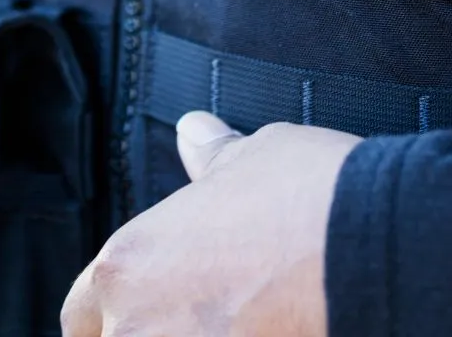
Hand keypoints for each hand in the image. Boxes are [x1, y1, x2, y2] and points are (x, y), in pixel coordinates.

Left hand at [61, 113, 360, 336]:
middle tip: (204, 324)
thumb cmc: (310, 201)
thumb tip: (196, 134)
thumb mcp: (250, 161)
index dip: (108, 318)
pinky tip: (269, 336)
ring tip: (245, 328)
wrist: (370, 252)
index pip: (81, 316)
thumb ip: (209, 162)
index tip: (142, 317)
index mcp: (125, 267)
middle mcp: (135, 327)